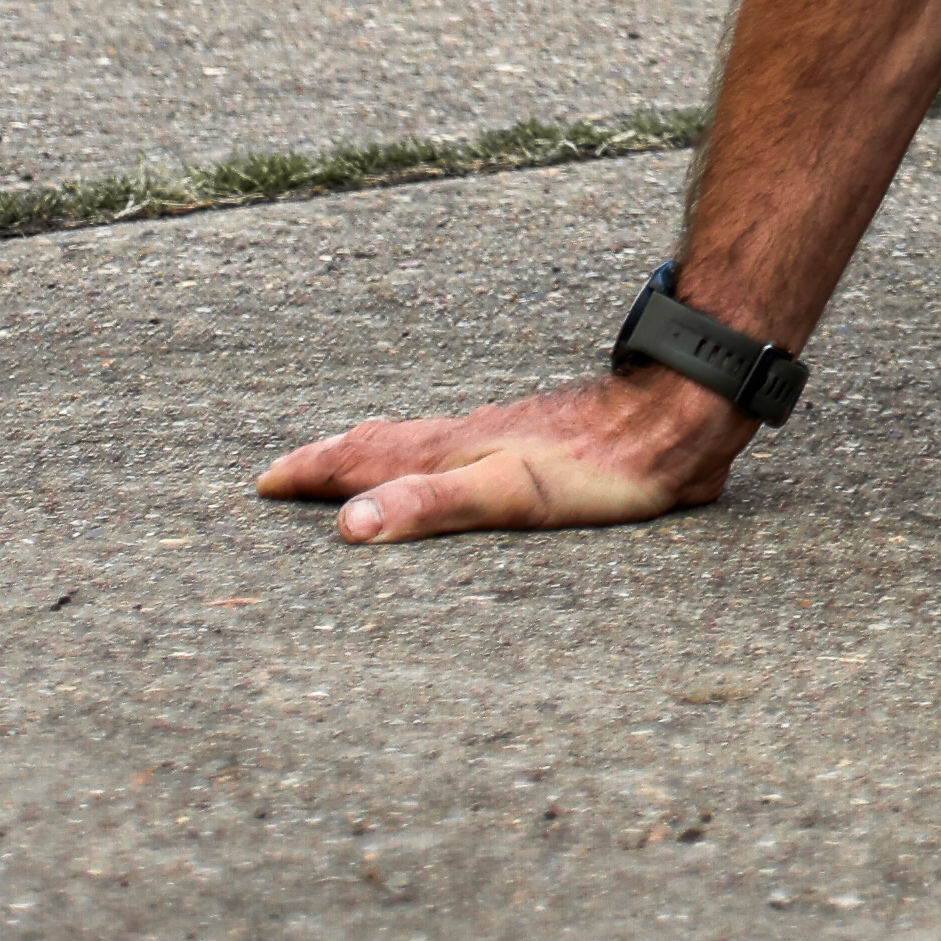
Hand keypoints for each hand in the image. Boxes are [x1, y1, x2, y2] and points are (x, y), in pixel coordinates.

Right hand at [260, 363, 744, 544]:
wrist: (676, 416)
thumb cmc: (598, 464)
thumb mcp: (508, 493)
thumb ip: (430, 506)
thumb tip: (347, 524)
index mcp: (452, 450)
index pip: (364, 459)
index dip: (313, 472)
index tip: (264, 481)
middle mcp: (470, 436)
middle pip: (386, 447)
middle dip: (333, 460)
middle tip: (289, 471)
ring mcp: (505, 436)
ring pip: (423, 443)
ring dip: (380, 456)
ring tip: (356, 464)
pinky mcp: (540, 443)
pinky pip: (463, 449)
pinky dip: (432, 458)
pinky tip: (456, 463)